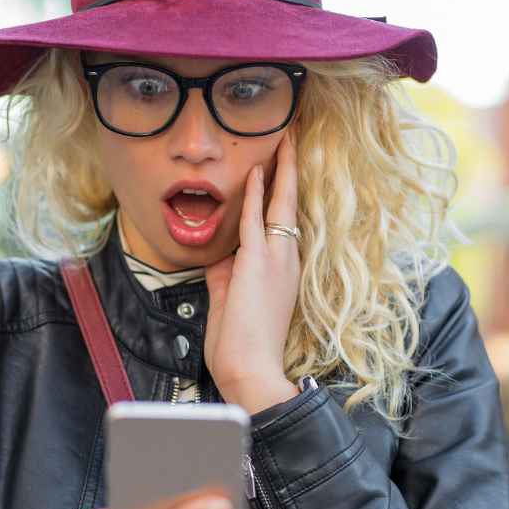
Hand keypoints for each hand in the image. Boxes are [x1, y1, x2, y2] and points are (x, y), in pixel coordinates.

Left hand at [204, 126, 300, 413]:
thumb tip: (219, 252)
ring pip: (279, 205)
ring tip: (279, 139)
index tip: (280, 167)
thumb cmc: (243, 344)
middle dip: (289, 170)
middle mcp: (287, 261)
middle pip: (289, 206)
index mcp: (283, 270)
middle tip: (288, 138)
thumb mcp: (232, 300)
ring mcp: (276, 261)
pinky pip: (255, 220)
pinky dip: (256, 193)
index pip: (284, 223)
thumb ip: (228, 271)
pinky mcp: (258, 265)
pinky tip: (255, 170)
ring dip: (279, 170)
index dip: (283, 193)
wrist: (251, 371)